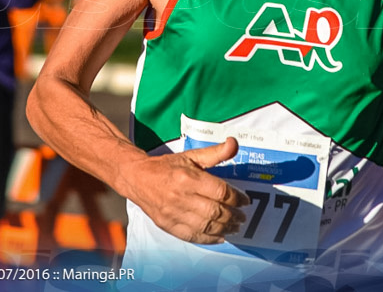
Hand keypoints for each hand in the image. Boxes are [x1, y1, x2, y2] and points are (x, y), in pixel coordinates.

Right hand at [119, 138, 250, 243]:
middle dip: (233, 216)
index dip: (237, 198)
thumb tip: (233, 143)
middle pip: (215, 211)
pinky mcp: (168, 225)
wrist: (137, 178)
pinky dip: (209, 239)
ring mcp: (173, 213)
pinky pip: (192, 236)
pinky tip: (220, 236)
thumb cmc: (166, 166)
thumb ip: (215, 153)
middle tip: (242, 217)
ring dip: (225, 228)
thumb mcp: (191, 156)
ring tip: (235, 227)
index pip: (220, 192)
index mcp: (188, 177)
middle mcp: (181, 196)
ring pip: (206, 226)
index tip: (245, 201)